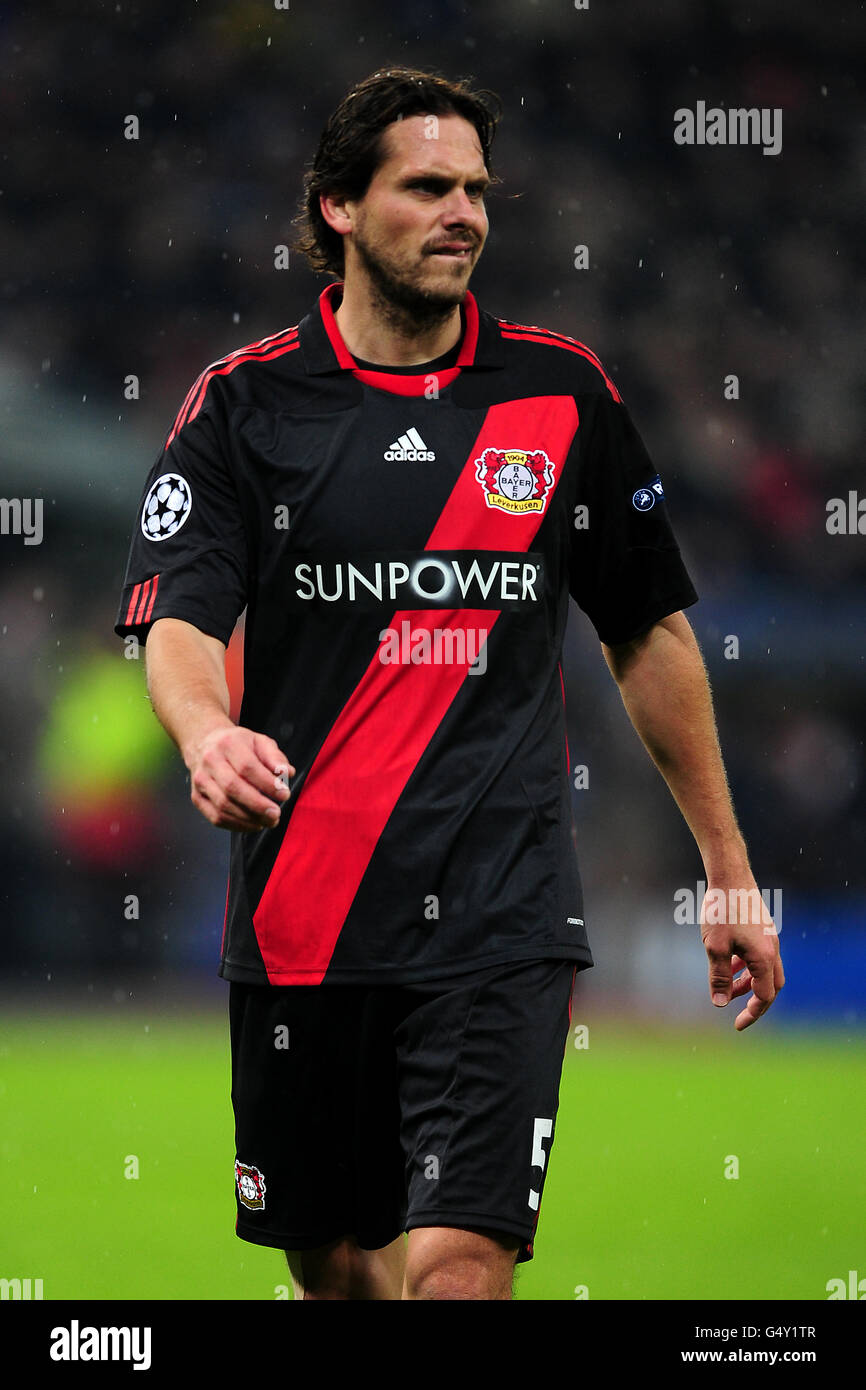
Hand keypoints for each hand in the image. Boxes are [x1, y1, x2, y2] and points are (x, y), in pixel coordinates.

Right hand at [187, 724, 294, 830]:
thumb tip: (287, 773)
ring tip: (267, 821)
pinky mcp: (197, 797)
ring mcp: (201, 780)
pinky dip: (236, 825)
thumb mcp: (259, 741)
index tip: (284, 794)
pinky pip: (216, 817)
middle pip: (232, 787)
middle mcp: (210, 761)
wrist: (205, 744)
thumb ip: (275, 757)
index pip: (247, 767)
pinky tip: (253, 824)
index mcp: (228, 744)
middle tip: (275, 814)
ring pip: (223, 805)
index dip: (267, 784)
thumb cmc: (237, 745)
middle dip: (257, 805)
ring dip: (248, 818)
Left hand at [700, 884, 784, 1030]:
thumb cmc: (721, 910)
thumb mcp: (715, 947)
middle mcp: (772, 949)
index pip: (764, 996)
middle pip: (771, 986)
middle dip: (756, 1002)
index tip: (737, 1025)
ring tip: (728, 990)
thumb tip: (720, 1003)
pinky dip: (748, 967)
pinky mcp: (763, 928)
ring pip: (765, 970)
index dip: (752, 1013)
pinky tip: (730, 965)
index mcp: (764, 957)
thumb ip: (719, 976)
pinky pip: (760, 956)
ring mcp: (769, 937)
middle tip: (739, 1014)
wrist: (730, 875)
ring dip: (749, 984)